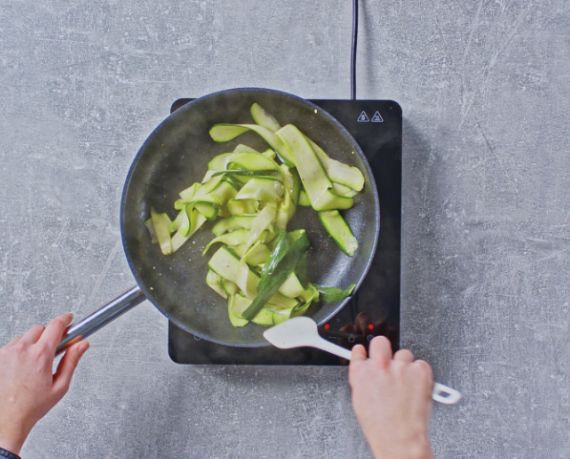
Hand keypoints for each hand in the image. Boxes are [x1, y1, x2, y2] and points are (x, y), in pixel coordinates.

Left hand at [0, 313, 88, 454]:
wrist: (5, 420)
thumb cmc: (30, 407)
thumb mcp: (60, 386)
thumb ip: (72, 361)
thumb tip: (82, 345)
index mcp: (41, 355)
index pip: (55, 326)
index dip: (65, 319)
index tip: (68, 318)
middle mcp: (22, 350)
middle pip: (40, 328)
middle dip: (47, 335)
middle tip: (50, 350)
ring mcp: (6, 352)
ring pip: (24, 337)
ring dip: (31, 343)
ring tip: (32, 363)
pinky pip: (11, 346)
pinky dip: (17, 351)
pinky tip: (20, 367)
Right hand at [349, 337, 433, 458]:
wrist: (399, 437)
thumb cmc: (380, 425)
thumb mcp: (360, 400)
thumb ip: (363, 380)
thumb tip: (366, 371)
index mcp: (361, 372)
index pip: (359, 351)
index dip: (364, 352)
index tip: (366, 353)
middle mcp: (379, 366)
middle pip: (381, 342)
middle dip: (383, 349)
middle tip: (388, 362)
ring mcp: (400, 366)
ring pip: (404, 354)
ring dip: (405, 366)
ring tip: (406, 385)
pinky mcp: (419, 370)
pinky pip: (420, 364)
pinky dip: (420, 374)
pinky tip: (416, 387)